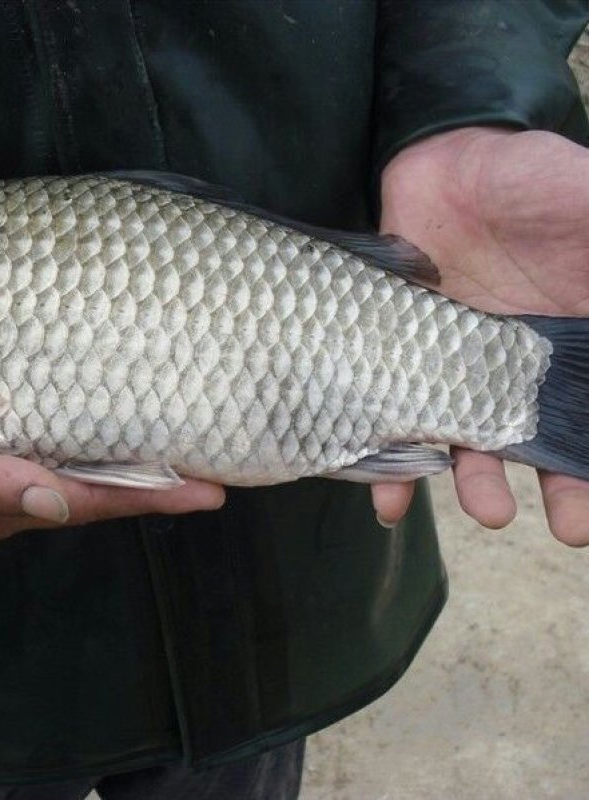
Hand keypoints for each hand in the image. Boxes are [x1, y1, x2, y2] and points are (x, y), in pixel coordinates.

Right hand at [0, 405, 224, 544]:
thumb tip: (58, 501)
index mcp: (3, 506)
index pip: (97, 501)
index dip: (155, 497)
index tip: (213, 489)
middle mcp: (13, 488)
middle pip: (101, 483)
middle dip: (159, 476)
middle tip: (214, 454)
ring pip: (79, 458)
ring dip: (130, 450)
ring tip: (179, 428)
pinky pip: (47, 432)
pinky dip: (85, 423)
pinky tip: (103, 404)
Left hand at [375, 127, 588, 544]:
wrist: (446, 161)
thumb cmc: (531, 180)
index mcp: (574, 340)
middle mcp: (519, 368)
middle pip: (545, 439)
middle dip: (561, 488)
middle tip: (568, 527)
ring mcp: (457, 370)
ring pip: (471, 439)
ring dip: (480, 482)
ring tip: (489, 509)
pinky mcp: (401, 363)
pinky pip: (395, 418)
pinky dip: (390, 463)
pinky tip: (390, 499)